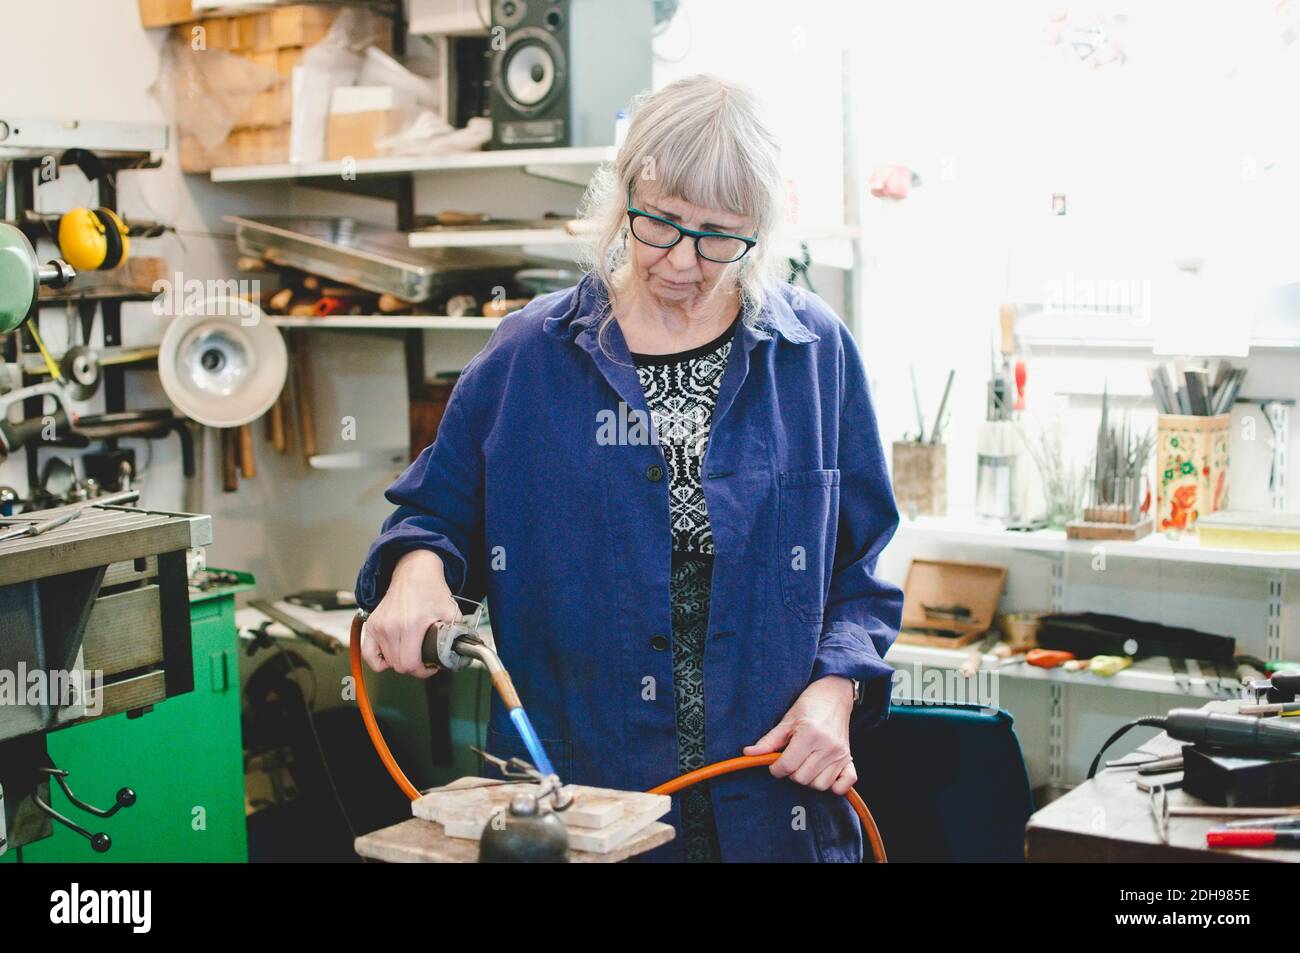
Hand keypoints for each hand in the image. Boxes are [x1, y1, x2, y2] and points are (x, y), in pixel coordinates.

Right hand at [360, 549, 461, 678]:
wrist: (415, 573)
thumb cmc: (431, 590)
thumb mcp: (451, 612)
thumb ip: (457, 635)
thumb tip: (461, 651)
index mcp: (411, 625)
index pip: (410, 664)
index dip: (423, 671)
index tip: (431, 666)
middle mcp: (391, 627)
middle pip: (398, 666)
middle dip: (414, 667)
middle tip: (425, 660)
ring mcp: (379, 626)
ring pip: (386, 661)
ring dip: (400, 662)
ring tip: (412, 654)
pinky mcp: (372, 625)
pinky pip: (369, 654)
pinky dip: (378, 661)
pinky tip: (390, 657)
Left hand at [743, 676, 857, 794]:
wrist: (834, 695)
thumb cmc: (809, 706)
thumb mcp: (786, 720)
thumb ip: (769, 741)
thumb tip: (748, 753)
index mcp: (810, 734)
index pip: (787, 766)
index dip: (775, 768)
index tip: (775, 762)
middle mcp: (828, 746)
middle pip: (802, 778)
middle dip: (791, 773)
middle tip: (791, 760)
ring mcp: (841, 754)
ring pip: (819, 785)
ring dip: (808, 780)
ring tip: (804, 765)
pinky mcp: (849, 759)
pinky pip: (843, 786)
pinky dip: (833, 787)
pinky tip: (822, 774)